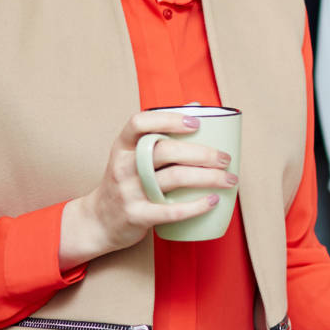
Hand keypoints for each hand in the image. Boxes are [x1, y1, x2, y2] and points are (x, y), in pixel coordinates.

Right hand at [59, 108, 237, 269]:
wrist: (99, 221)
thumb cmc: (126, 182)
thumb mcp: (133, 155)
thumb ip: (160, 133)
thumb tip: (195, 107)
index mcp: (123, 146)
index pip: (140, 123)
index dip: (169, 119)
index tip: (197, 124)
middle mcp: (123, 166)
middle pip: (166, 151)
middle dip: (202, 153)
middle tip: (225, 158)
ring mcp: (128, 192)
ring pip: (174, 178)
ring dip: (209, 178)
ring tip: (229, 179)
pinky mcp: (137, 216)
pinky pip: (171, 211)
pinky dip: (196, 206)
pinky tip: (214, 201)